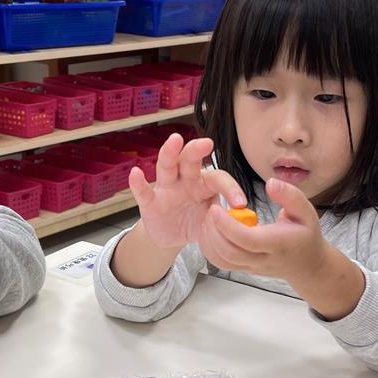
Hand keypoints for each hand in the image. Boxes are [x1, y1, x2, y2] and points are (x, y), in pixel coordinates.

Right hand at [128, 134, 245, 249]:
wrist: (172, 237)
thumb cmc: (196, 222)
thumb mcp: (213, 224)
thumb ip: (224, 222)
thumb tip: (242, 223)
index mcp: (205, 184)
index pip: (218, 179)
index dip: (231, 189)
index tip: (240, 203)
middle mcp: (185, 180)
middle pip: (190, 160)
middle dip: (197, 150)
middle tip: (207, 143)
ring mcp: (166, 189)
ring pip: (167, 167)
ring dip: (170, 152)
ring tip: (175, 140)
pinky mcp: (150, 203)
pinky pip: (143, 191)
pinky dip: (138, 182)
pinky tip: (135, 173)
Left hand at [199, 177, 364, 318]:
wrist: (307, 264)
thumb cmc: (305, 234)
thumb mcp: (306, 211)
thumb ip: (290, 196)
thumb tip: (270, 184)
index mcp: (278, 243)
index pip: (248, 239)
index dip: (228, 225)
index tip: (216, 208)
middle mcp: (264, 259)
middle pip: (231, 253)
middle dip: (215, 233)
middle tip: (210, 210)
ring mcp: (253, 267)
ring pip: (224, 261)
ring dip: (210, 242)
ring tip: (210, 220)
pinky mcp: (245, 269)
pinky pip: (223, 263)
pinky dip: (211, 249)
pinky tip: (212, 232)